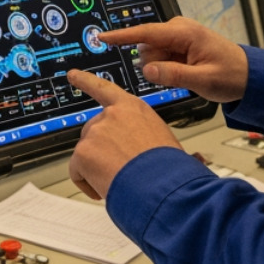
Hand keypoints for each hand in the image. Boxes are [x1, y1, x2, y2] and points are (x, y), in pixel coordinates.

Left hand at [66, 69, 182, 200]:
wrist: (160, 185)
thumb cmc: (170, 169)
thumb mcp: (170, 144)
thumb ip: (159, 143)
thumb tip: (191, 158)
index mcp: (133, 108)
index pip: (104, 89)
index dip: (86, 81)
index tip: (72, 75)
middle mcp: (111, 115)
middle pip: (94, 131)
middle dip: (101, 150)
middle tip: (121, 168)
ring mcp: (96, 132)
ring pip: (86, 153)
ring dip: (97, 168)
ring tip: (121, 179)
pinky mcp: (83, 151)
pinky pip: (77, 171)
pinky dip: (88, 183)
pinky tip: (106, 188)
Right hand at [98, 16, 248, 102]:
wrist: (249, 76)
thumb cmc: (231, 76)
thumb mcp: (203, 80)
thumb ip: (173, 75)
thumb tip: (148, 69)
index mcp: (185, 33)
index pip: (146, 33)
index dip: (122, 36)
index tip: (102, 37)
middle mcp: (179, 30)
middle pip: (148, 49)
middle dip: (156, 66)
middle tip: (182, 76)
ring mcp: (178, 36)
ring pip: (152, 55)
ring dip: (163, 68)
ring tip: (188, 74)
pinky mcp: (179, 44)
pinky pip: (161, 58)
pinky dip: (168, 68)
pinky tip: (185, 72)